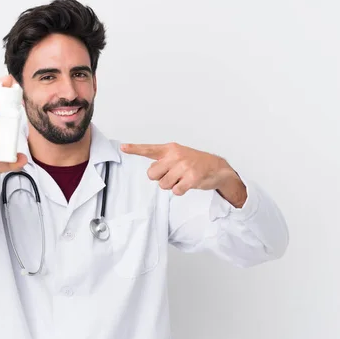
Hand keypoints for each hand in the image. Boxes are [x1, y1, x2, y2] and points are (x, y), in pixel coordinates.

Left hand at [120, 142, 244, 203]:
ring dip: (171, 185)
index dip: (134, 149)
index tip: (122, 147)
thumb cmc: (194, 162)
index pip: (149, 149)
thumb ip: (162, 161)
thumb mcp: (178, 155)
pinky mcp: (192, 177)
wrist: (217, 167)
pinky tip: (187, 183)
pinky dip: (180, 190)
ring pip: (163, 184)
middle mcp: (175, 155)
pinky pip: (175, 191)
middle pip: (152, 174)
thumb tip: (151, 171)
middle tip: (172, 174)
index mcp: (170, 149)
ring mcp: (184, 166)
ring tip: (182, 178)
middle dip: (159, 178)